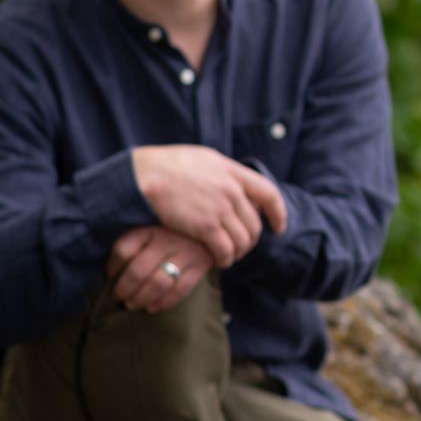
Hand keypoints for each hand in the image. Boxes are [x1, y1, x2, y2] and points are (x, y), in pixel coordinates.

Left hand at [107, 226, 212, 312]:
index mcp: (151, 229)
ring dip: (142, 298)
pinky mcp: (201, 266)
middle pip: (139, 270)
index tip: (110, 274)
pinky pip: (180, 289)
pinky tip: (152, 308)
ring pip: (159, 282)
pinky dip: (164, 302)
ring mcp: (186, 253)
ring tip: (132, 305)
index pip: (125, 249)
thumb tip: (111, 271)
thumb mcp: (148, 230)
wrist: (209, 229)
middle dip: (125, 288)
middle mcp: (168, 240)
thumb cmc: (170, 233)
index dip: (113, 264)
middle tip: (118, 297)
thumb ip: (131, 245)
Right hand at [131, 144, 286, 269]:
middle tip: (241, 248)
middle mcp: (231, 190)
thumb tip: (232, 181)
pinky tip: (219, 261)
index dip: (278, 212)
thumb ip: (221, 172)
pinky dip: (225, 259)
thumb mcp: (202, 159)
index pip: (268, 193)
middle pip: (254, 224)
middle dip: (251, 241)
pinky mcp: (205, 226)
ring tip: (228, 257)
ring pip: (242, 240)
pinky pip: (226, 249)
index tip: (278, 226)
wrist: (142, 175)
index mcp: (232, 171)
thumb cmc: (165, 166)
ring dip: (238, 253)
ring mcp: (220, 208)